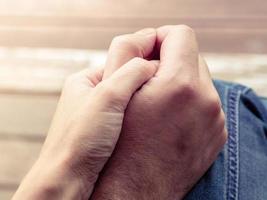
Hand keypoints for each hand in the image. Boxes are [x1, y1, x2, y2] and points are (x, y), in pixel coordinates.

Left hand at [12, 58, 156, 199]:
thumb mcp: (108, 97)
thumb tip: (153, 64)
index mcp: (85, 80)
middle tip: (162, 88)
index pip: (121, 60)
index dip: (143, 61)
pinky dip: (138, 117)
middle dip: (145, 83)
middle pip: (126, 80)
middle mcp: (90, 96)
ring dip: (142, 101)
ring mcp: (96, 115)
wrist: (67, 182)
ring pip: (128, 100)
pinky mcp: (102, 133)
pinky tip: (147, 123)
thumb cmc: (79, 141)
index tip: (164, 66)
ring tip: (157, 106)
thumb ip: (132, 73)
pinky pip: (126, 118)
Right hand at [91, 26, 227, 199]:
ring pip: (200, 81)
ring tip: (157, 102)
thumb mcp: (113, 91)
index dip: (161, 38)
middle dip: (171, 62)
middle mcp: (205, 101)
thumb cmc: (115, 146)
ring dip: (180, 82)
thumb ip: (129, 53)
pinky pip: (205, 103)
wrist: (131, 192)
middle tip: (148, 80)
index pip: (180, 35)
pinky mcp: (217, 135)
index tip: (148, 51)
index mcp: (178, 84)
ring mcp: (214, 120)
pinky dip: (189, 102)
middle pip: (192, 58)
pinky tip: (169, 118)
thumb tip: (150, 42)